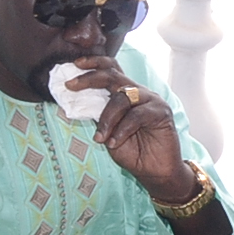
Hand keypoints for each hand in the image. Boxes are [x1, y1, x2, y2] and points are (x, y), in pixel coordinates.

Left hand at [67, 57, 189, 199]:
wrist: (154, 172)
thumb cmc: (132, 152)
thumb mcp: (107, 131)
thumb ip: (97, 114)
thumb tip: (76, 100)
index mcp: (126, 94)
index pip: (110, 69)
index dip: (93, 63)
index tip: (74, 65)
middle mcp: (138, 92)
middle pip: (113, 75)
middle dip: (89, 78)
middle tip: (71, 86)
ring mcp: (152, 100)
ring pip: (122, 98)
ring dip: (107, 118)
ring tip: (101, 138)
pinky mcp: (162, 112)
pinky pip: (136, 116)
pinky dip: (122, 130)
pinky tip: (114, 142)